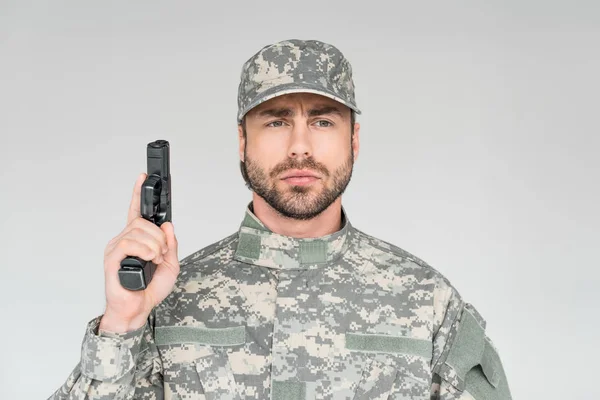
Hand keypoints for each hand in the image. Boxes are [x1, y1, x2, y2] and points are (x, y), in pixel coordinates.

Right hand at [100, 173, 179, 332]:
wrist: (138, 309)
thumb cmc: (150, 290)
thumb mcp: (170, 264)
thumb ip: (170, 244)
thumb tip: (168, 226)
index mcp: (136, 240)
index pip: (136, 212)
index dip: (138, 194)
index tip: (142, 177)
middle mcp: (123, 240)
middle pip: (142, 222)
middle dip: (159, 237)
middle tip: (162, 254)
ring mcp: (116, 249)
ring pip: (138, 231)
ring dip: (154, 245)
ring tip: (156, 260)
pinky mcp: (112, 258)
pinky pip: (129, 243)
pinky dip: (145, 250)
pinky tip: (148, 260)